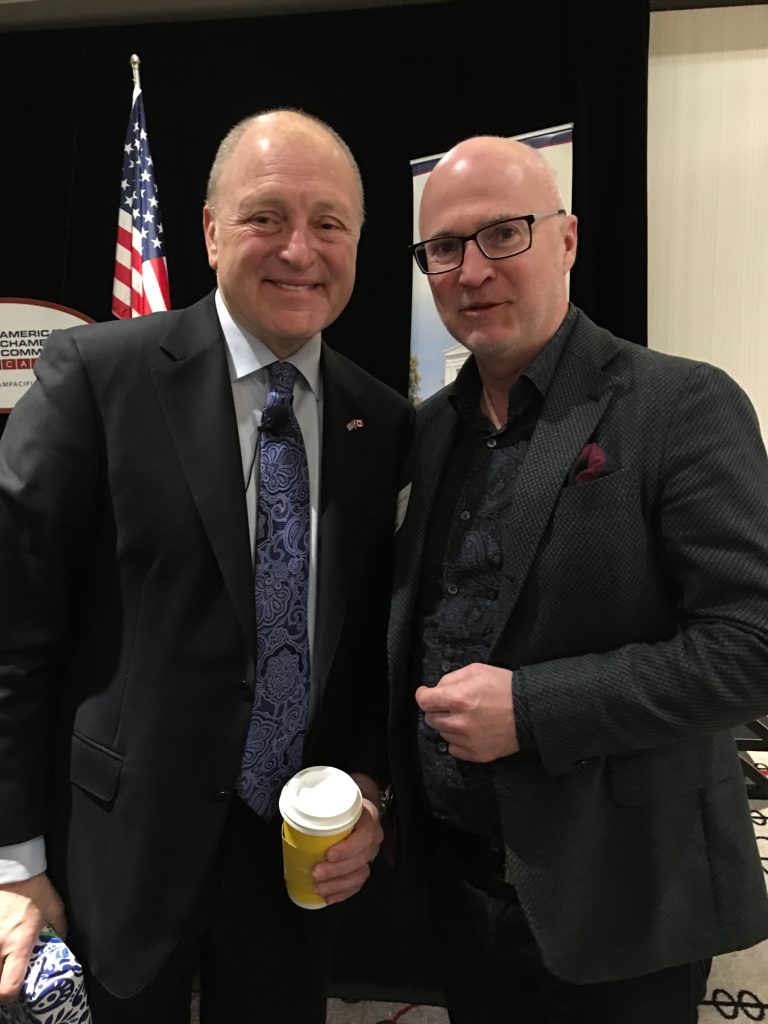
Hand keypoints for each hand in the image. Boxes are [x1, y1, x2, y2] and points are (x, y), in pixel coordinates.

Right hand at [0, 873, 66, 1002]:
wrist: (15, 870)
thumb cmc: (35, 890)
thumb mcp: (55, 911)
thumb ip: (59, 932)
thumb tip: (60, 947)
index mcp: (19, 944)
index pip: (8, 987)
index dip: (12, 994)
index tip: (18, 988)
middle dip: (2, 982)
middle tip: (10, 973)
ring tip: (5, 959)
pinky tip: (1, 944)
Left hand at [312, 785, 382, 905]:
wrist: (355, 806)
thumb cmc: (341, 802)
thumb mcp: (336, 796)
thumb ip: (323, 803)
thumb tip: (297, 809)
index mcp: (368, 817)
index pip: (365, 835)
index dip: (348, 848)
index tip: (329, 854)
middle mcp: (373, 838)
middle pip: (361, 858)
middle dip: (337, 870)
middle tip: (316, 873)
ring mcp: (370, 854)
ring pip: (360, 874)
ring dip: (338, 884)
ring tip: (319, 888)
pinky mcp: (364, 866)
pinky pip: (358, 884)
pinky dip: (342, 893)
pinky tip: (328, 897)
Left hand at [416, 663, 518, 761]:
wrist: (531, 711)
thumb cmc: (504, 687)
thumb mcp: (477, 670)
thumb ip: (451, 678)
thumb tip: (436, 690)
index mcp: (458, 699)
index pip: (424, 702)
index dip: (423, 695)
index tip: (426, 694)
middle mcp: (459, 722)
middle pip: (431, 718)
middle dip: (438, 709)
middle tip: (452, 704)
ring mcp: (467, 741)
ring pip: (442, 733)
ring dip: (449, 724)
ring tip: (467, 717)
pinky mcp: (476, 754)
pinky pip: (453, 748)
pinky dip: (458, 740)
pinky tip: (471, 731)